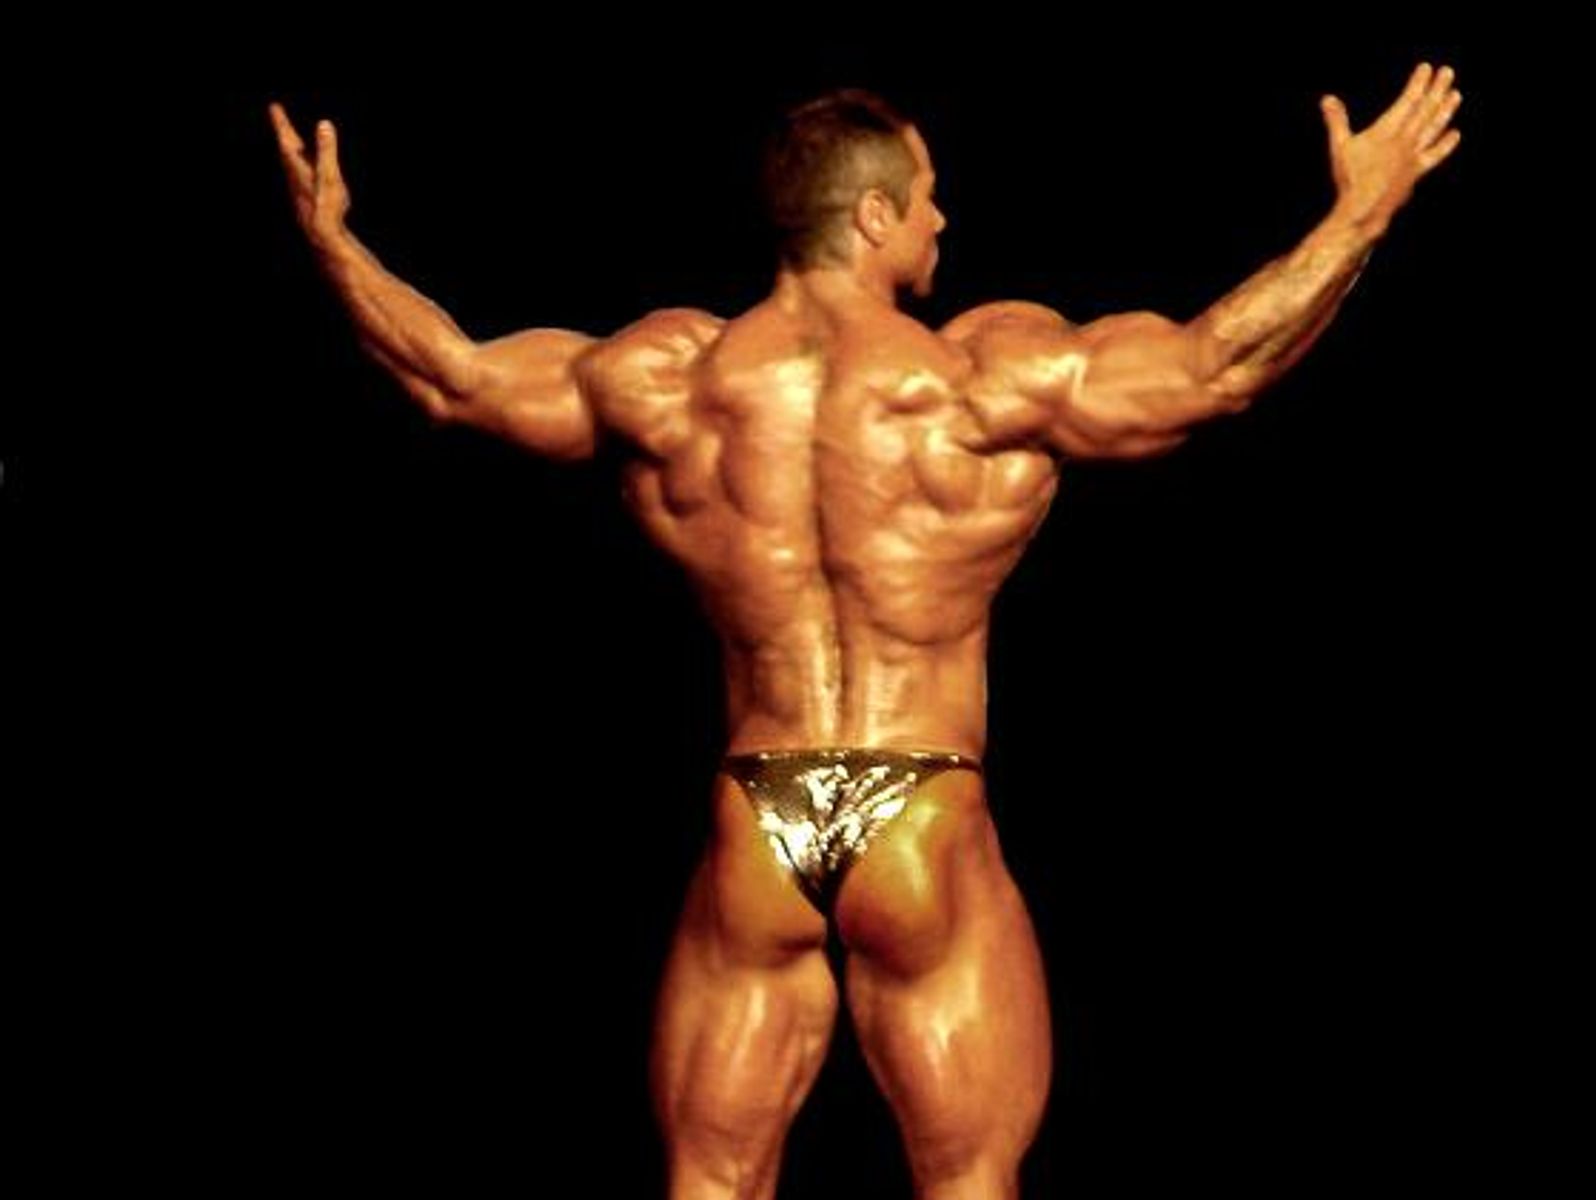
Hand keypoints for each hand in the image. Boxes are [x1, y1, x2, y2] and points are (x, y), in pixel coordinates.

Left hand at [268, 101, 351, 251]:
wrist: (321, 235)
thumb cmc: (326, 205)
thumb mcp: (329, 174)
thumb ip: (327, 149)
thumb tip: (324, 124)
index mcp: (297, 166)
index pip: (286, 138)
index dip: (280, 122)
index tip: (274, 107)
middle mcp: (293, 175)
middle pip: (286, 149)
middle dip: (283, 132)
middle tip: (279, 118)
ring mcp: (298, 187)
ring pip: (292, 163)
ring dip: (291, 148)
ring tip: (291, 139)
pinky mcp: (305, 197)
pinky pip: (300, 174)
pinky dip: (301, 163)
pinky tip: (307, 169)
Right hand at [1320, 62, 1461, 234]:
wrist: (1364, 208)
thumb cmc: (1350, 178)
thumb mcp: (1339, 146)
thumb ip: (1336, 120)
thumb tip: (1327, 99)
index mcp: (1387, 131)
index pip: (1408, 101)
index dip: (1418, 83)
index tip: (1426, 68)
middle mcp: (1404, 140)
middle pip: (1425, 110)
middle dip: (1437, 89)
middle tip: (1447, 72)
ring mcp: (1413, 156)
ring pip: (1433, 128)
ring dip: (1445, 110)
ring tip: (1455, 95)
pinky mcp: (1416, 171)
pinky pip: (1435, 155)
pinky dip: (1446, 144)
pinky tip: (1455, 134)